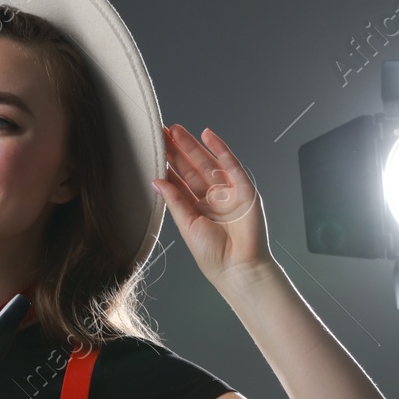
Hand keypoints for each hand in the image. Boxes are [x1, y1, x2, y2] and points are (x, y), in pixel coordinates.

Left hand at [152, 124, 272, 286]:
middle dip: (177, 150)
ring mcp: (229, 192)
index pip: (180, 180)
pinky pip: (231, 165)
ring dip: (193, 146)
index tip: (153, 148)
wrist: (238, 268)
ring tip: (176, 130)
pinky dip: (220, 149)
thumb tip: (156, 181)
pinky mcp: (245, 189)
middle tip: (161, 132)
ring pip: (208, 163)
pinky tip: (207, 135)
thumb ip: (174, 201)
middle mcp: (212, 198)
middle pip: (192, 168)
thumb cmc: (213, 255)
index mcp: (197, 208)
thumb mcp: (187, 225)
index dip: (167, 164)